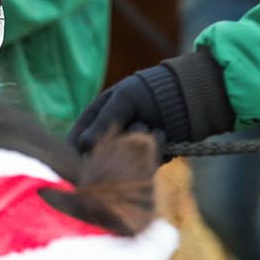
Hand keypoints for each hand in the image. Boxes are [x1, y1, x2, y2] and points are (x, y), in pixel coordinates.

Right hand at [68, 52, 232, 155]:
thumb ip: (104, 120)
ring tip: (150, 124)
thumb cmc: (148, 91)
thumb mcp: (124, 99)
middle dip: (120, 143)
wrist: (184, 97)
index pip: (74, 146)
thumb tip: (84, 146)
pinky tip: (162, 134)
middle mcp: (107, 142)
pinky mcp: (146, 163)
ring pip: (124, 165)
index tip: (85, 162)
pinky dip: (155, 151)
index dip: (76, 156)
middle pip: (100, 160)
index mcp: (92, 123)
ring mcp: (127, 154)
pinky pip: (145, 168)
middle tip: (138, 123)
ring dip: (140, 143)